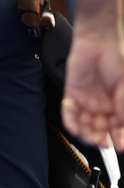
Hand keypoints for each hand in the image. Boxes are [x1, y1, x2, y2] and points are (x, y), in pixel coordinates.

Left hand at [62, 28, 123, 146]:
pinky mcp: (72, 94)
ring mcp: (87, 102)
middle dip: (102, 139)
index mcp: (117, 106)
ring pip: (85, 124)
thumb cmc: (116, 60)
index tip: (121, 146)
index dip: (119, 138)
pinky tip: (75, 129)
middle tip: (104, 144)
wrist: (98, 41)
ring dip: (87, 134)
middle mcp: (102, 107)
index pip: (118, 128)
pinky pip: (70, 112)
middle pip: (101, 129)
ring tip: (91, 139)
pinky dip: (71, 122)